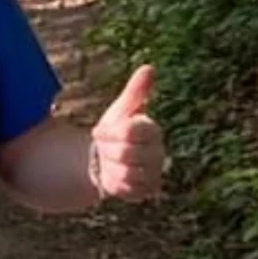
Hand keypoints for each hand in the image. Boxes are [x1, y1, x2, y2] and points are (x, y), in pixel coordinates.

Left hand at [91, 65, 166, 201]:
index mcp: (152, 130)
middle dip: (107, 151)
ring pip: (125, 173)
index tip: (99, 132)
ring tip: (110, 161)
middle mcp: (158, 152)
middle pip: (125, 153)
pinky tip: (114, 174)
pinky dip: (114, 183)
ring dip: (109, 167)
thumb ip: (136, 91)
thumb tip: (149, 67)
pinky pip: (126, 189)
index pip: (128, 132)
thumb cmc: (117, 130)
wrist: (108, 158)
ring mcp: (154, 173)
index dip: (108, 133)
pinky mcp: (146, 191)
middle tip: (105, 148)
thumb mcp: (121, 109)